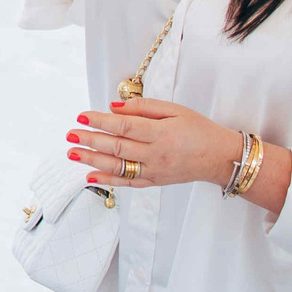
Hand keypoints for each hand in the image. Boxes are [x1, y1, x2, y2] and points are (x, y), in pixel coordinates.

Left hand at [67, 96, 244, 190]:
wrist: (220, 157)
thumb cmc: (199, 129)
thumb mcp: (175, 110)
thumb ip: (144, 108)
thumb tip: (114, 107)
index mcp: (161, 134)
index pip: (125, 127)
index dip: (101, 121)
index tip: (82, 115)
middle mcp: (156, 155)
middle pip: (117, 148)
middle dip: (90, 140)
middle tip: (70, 134)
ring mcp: (154, 171)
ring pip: (118, 167)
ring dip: (92, 161)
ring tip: (72, 153)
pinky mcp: (155, 182)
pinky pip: (128, 183)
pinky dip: (108, 181)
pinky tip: (90, 177)